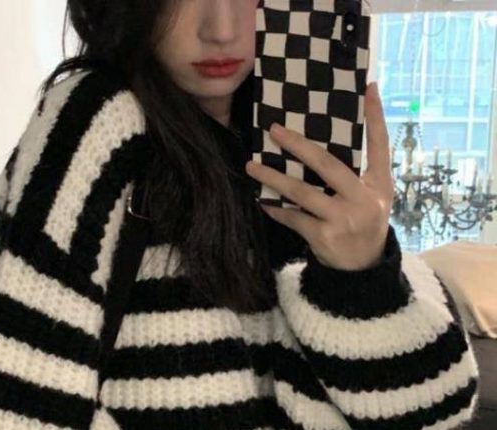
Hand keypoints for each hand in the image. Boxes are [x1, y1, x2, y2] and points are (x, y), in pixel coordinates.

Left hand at [245, 82, 393, 270]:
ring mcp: (344, 218)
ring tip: (251, 165)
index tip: (368, 88)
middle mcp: (364, 198)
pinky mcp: (324, 236)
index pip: (379, 144)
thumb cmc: (362, 223)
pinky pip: (293, 217)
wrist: (363, 268)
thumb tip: (327, 137)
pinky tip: (260, 199)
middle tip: (274, 129)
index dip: (375, 117)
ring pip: (302, 192)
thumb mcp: (372, 197)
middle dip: (298, 145)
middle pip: (328, 164)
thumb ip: (357, 172)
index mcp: (379, 184)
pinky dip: (275, 208)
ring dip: (273, 177)